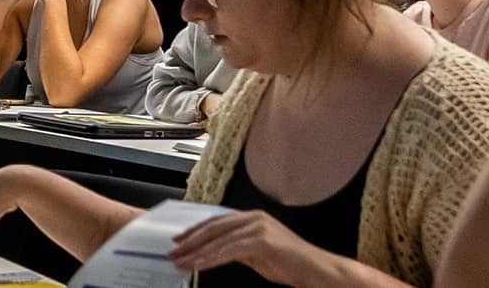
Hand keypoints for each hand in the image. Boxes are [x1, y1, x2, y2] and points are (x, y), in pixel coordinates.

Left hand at [166, 209, 343, 280]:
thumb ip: (237, 247)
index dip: (195, 231)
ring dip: (196, 253)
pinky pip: (229, 251)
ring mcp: (257, 228)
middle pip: (213, 228)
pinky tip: (198, 265)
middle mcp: (253, 218)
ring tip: (180, 262)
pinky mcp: (261, 241)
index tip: (178, 240)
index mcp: (252, 217)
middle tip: (173, 253)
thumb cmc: (289, 263)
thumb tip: (214, 251)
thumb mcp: (257, 252)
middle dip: (190, 242)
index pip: (216, 221)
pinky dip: (211, 259)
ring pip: (218, 240)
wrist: (315, 269)